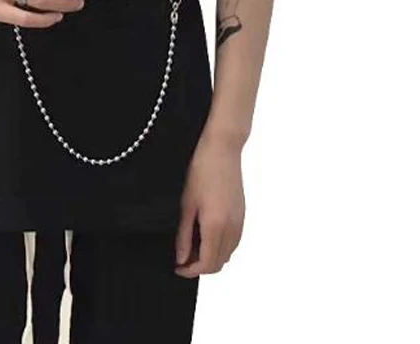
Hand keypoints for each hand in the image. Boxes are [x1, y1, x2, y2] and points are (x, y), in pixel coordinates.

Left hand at [174, 133, 244, 277]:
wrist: (222, 149)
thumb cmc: (201, 170)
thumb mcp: (186, 203)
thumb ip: (184, 234)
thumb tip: (181, 258)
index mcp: (217, 226)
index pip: (207, 264)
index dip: (191, 271)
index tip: (177, 267)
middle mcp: (233, 228)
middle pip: (219, 263)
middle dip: (200, 266)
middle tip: (181, 257)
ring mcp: (240, 222)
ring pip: (228, 253)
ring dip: (211, 256)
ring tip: (191, 245)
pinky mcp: (242, 214)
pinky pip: (234, 241)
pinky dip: (221, 246)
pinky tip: (206, 234)